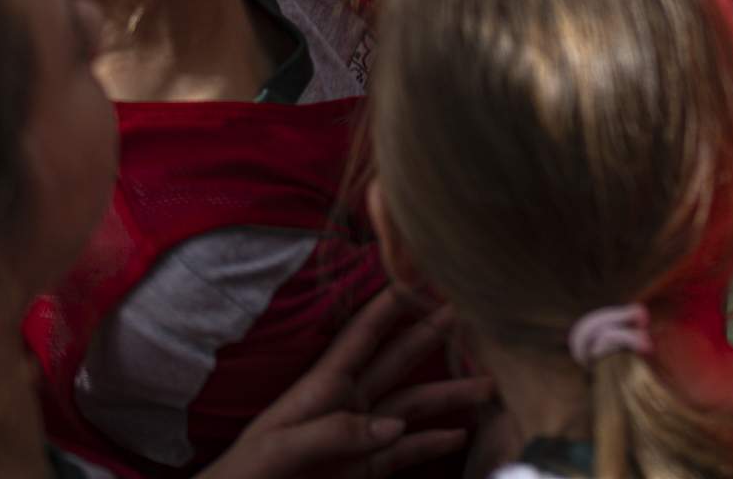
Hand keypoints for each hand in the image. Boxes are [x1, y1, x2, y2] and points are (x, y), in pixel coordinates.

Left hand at [197, 290, 490, 478]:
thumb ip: (335, 433)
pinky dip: (434, 443)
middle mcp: (348, 404)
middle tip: (471, 311)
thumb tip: (393, 424)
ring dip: (449, 395)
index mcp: (322, 387)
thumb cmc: (244, 476)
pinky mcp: (365, 472)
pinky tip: (460, 435)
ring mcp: (360, 438)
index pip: (363, 334)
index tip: (423, 274)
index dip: (391, 302)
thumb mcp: (279, 450)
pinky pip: (406, 452)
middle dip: (433, 335)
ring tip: (489, 385)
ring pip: (413, 406)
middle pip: (399, 361)